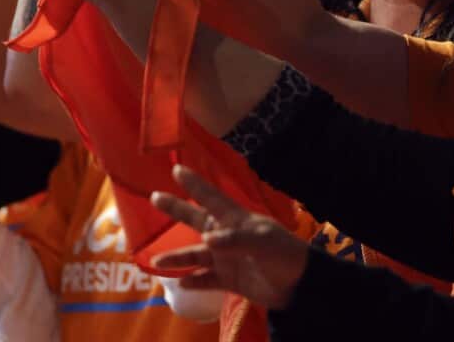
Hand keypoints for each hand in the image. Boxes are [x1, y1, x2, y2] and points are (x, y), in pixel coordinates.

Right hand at [150, 165, 309, 310]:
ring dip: (178, 258)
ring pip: (196, 255)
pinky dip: (194, 282)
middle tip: (155, 197)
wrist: (298, 285)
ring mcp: (227, 258)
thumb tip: (206, 239)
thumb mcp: (262, 242)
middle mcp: (227, 237)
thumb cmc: (284, 254)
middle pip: (197, 220)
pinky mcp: (229, 280)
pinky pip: (206, 280)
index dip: (196, 184)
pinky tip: (181, 284)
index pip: (213, 198)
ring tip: (156, 262)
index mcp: (237, 220)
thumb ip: (235, 239)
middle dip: (177, 209)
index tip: (177, 168)